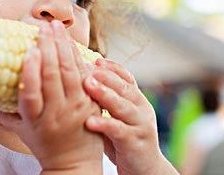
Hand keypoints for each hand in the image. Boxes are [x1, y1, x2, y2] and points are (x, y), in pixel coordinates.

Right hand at [16, 21, 103, 173]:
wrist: (74, 164)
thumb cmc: (43, 144)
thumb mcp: (19, 130)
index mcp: (35, 119)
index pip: (31, 94)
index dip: (30, 71)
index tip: (29, 50)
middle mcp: (56, 113)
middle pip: (53, 77)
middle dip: (48, 48)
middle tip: (43, 27)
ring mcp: (76, 108)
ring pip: (70, 72)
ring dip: (63, 46)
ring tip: (55, 27)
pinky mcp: (91, 103)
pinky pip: (85, 76)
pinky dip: (78, 57)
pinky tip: (71, 43)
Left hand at [83, 59, 177, 174]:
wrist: (145, 170)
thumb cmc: (123, 141)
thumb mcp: (115, 116)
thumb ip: (103, 100)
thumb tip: (78, 78)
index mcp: (136, 100)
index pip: (127, 77)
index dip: (112, 67)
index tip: (95, 60)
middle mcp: (142, 109)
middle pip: (125, 87)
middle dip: (106, 76)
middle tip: (87, 68)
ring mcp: (141, 125)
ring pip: (124, 106)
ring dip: (105, 94)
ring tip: (88, 85)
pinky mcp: (136, 143)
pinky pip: (120, 131)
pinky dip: (105, 124)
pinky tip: (90, 120)